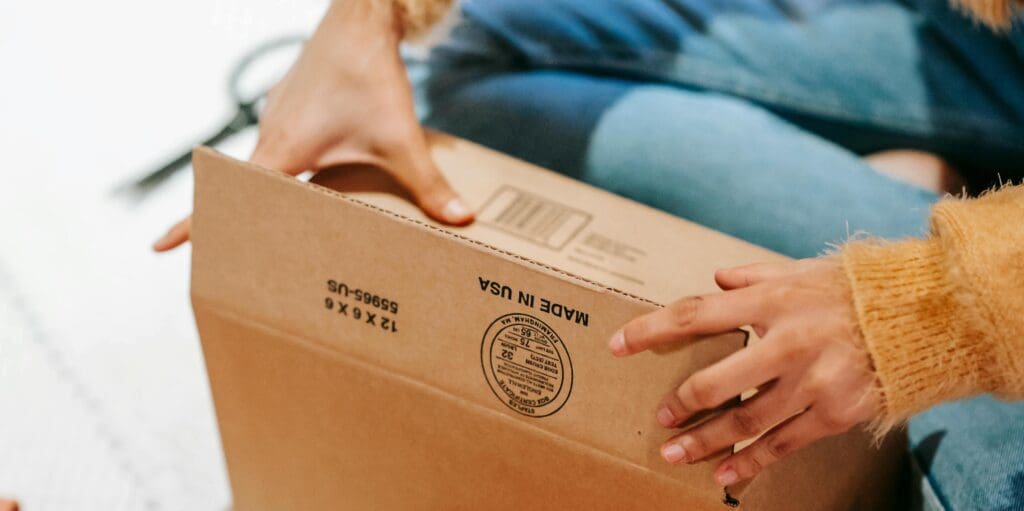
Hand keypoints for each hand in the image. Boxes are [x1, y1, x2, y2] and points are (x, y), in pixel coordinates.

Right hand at [153, 0, 472, 251]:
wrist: (360, 19)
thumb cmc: (369, 75)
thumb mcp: (400, 138)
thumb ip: (427, 185)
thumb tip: (460, 221)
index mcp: (281, 151)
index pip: (226, 196)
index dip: (193, 224)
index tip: (162, 248)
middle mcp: (271, 135)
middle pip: (242, 189)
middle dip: (238, 220)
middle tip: (234, 255)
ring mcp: (279, 117)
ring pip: (265, 166)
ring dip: (267, 195)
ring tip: (278, 230)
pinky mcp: (294, 107)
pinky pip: (283, 146)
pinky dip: (289, 168)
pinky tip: (316, 182)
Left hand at [607, 258, 879, 485]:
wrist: (923, 316)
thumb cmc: (854, 289)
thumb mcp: (802, 271)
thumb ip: (754, 277)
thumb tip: (716, 279)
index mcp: (770, 302)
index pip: (694, 315)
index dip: (650, 332)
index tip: (617, 345)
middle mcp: (785, 342)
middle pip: (715, 380)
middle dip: (681, 402)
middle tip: (661, 417)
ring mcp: (810, 381)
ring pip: (745, 421)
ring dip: (706, 441)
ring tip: (675, 453)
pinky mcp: (834, 412)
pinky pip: (782, 444)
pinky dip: (751, 462)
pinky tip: (726, 475)